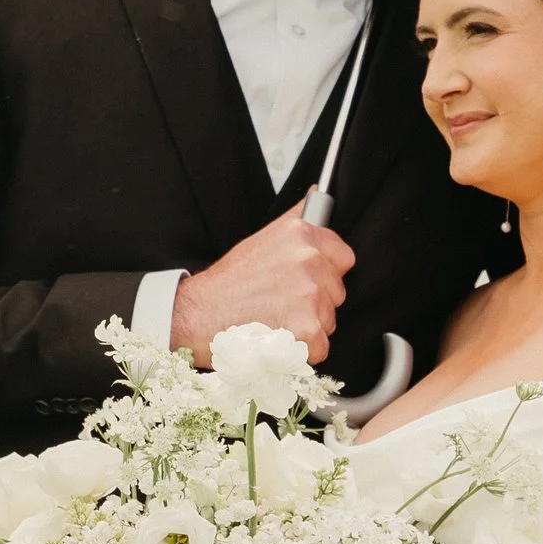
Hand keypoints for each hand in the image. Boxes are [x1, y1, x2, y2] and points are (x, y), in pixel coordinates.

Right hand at [170, 206, 353, 364]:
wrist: (198, 315)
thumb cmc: (228, 284)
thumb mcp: (262, 239)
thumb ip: (296, 219)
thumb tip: (319, 192)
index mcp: (300, 234)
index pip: (344, 257)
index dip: (326, 273)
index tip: (305, 282)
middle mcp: (308, 259)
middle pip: (337, 292)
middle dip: (316, 303)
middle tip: (281, 304)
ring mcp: (310, 294)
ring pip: (329, 320)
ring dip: (308, 327)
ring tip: (275, 320)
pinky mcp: (307, 328)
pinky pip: (320, 347)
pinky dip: (301, 351)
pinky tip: (277, 339)